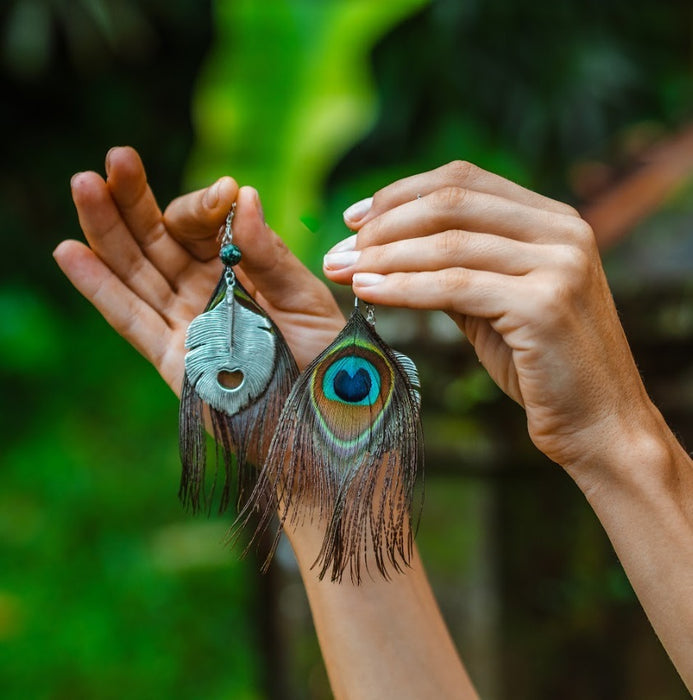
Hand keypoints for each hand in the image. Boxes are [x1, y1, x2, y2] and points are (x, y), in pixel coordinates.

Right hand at [54, 146, 343, 394]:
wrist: (324, 413)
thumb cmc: (322, 353)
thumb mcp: (305, 298)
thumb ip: (270, 255)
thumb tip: (243, 195)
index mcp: (240, 268)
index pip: (206, 228)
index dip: (205, 208)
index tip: (223, 194)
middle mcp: (205, 290)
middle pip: (160, 239)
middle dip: (135, 200)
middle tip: (117, 157)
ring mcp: (184, 322)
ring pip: (137, 271)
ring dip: (107, 230)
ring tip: (83, 184)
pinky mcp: (171, 358)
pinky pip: (130, 320)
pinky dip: (100, 289)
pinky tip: (71, 251)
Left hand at [323, 161, 657, 473]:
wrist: (599, 424)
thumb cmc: (541, 365)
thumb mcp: (496, 303)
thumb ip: (457, 268)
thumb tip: (387, 248)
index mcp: (553, 219)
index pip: (462, 180)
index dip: (399, 194)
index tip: (353, 219)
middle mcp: (562, 230)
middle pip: (450, 202)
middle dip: (383, 225)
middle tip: (339, 250)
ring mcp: (559, 265)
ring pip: (447, 244)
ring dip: (383, 256)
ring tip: (341, 271)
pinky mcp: (546, 305)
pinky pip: (455, 287)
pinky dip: (403, 288)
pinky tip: (367, 293)